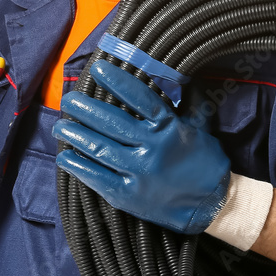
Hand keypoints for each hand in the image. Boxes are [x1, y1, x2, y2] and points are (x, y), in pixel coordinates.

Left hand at [53, 59, 230, 234]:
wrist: (214, 205)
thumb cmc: (206, 163)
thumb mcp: (200, 127)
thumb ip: (187, 102)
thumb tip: (178, 75)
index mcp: (169, 128)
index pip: (139, 98)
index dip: (117, 81)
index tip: (98, 69)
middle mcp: (152, 149)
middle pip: (112, 123)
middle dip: (86, 109)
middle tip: (69, 100)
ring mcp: (139, 174)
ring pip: (100, 149)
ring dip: (77, 135)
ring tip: (61, 125)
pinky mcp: (129, 196)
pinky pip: (98, 178)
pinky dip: (79, 167)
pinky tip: (65, 156)